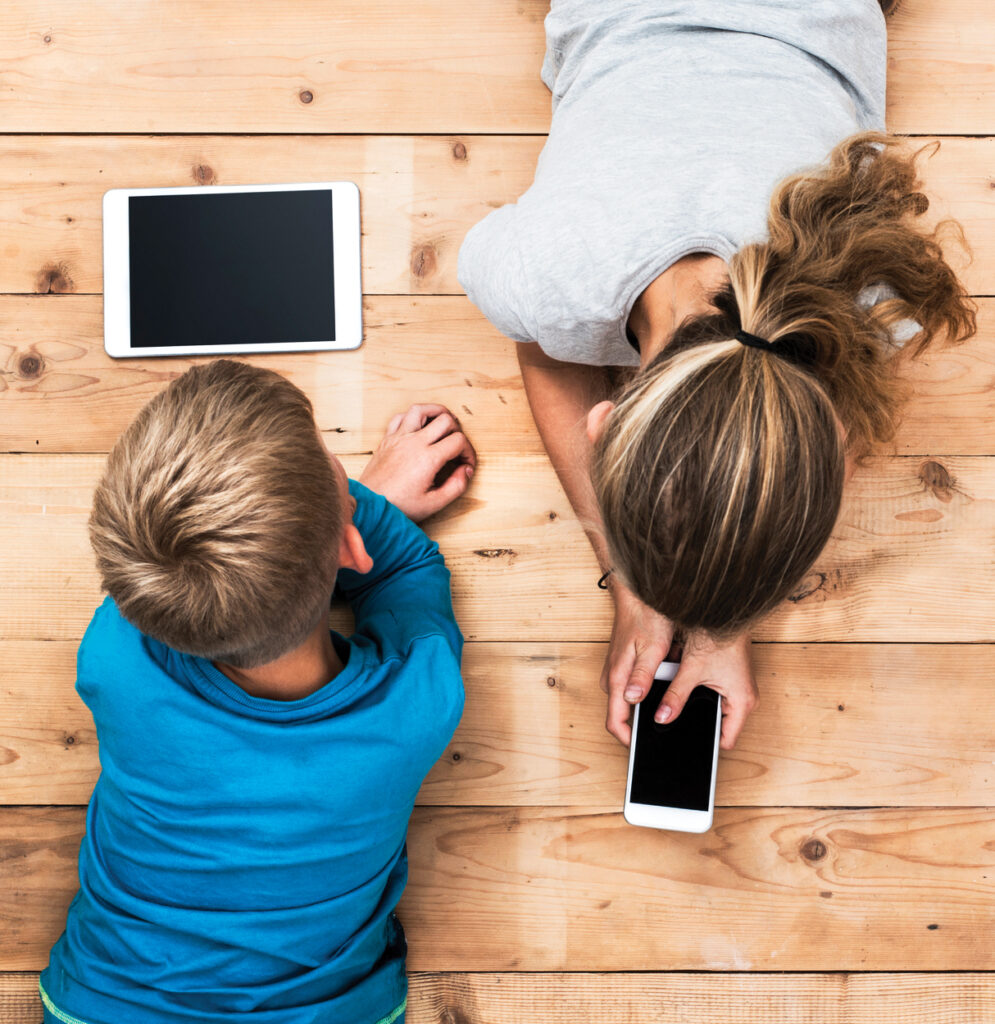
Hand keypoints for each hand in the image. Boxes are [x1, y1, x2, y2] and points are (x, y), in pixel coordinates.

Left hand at [360, 404, 475, 521]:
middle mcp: (414, 443)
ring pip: (421, 409)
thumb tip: (466, 470)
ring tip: (443, 423)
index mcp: (428, 459)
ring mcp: (399, 438)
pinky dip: (413, 416)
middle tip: (457, 446)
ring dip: (436, 412)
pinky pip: (400, 417)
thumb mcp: (434, 503)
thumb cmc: (399, 506)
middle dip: (458, 431)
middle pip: (445, 420)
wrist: (369, 505)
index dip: (469, 452)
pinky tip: (419, 427)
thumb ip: (456, 486)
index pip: (458, 441)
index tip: (466, 464)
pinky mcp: (387, 439)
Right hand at [600, 583, 675, 745]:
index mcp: (618, 678)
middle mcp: (613, 677)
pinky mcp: (624, 665)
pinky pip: (634, 686)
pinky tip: (666, 678)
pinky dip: (649, 688)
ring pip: (631, 700)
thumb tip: (632, 700)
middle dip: (642, 722)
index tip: (642, 749)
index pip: (615, 721)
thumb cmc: (646, 617)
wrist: (638, 594)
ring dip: (648, 701)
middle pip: (622, 714)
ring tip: (669, 694)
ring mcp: (617, 671)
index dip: (627, 740)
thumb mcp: (653, 648)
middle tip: (665, 724)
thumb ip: (642, 676)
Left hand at [655, 632, 757, 749]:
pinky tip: (688, 682)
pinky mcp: (731, 678)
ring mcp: (738, 688)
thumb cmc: (718, 637)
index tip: (685, 741)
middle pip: (718, 725)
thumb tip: (662, 717)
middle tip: (676, 720)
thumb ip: (675, 697)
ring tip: (682, 696)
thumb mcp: (691, 671)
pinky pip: (714, 694)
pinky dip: (700, 690)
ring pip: (713, 708)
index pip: (724, 739)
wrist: (724, 611)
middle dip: (698, 722)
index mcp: (742, 703)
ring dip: (699, 704)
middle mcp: (744, 698)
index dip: (704, 741)